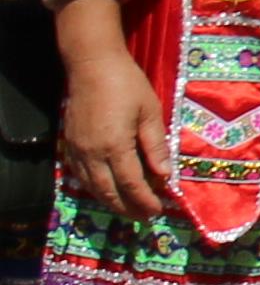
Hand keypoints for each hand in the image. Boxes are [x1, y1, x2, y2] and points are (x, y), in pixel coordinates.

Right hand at [52, 0, 161, 228]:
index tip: (158, 211)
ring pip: (92, 187)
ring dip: (110, 201)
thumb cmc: (127, 85)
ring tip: (129, 210)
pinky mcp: (69, 144)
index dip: (145, 201)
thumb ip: (155, 146)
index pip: (131, 184)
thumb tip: (164, 176)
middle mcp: (91, 153)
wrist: (92, 66)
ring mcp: (77, 150)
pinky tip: (106, 190)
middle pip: (109, 192)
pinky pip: (80, 175)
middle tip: (146, 218)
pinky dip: (94, 188)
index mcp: (114, 146)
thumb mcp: (150, 112)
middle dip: (128, 208)